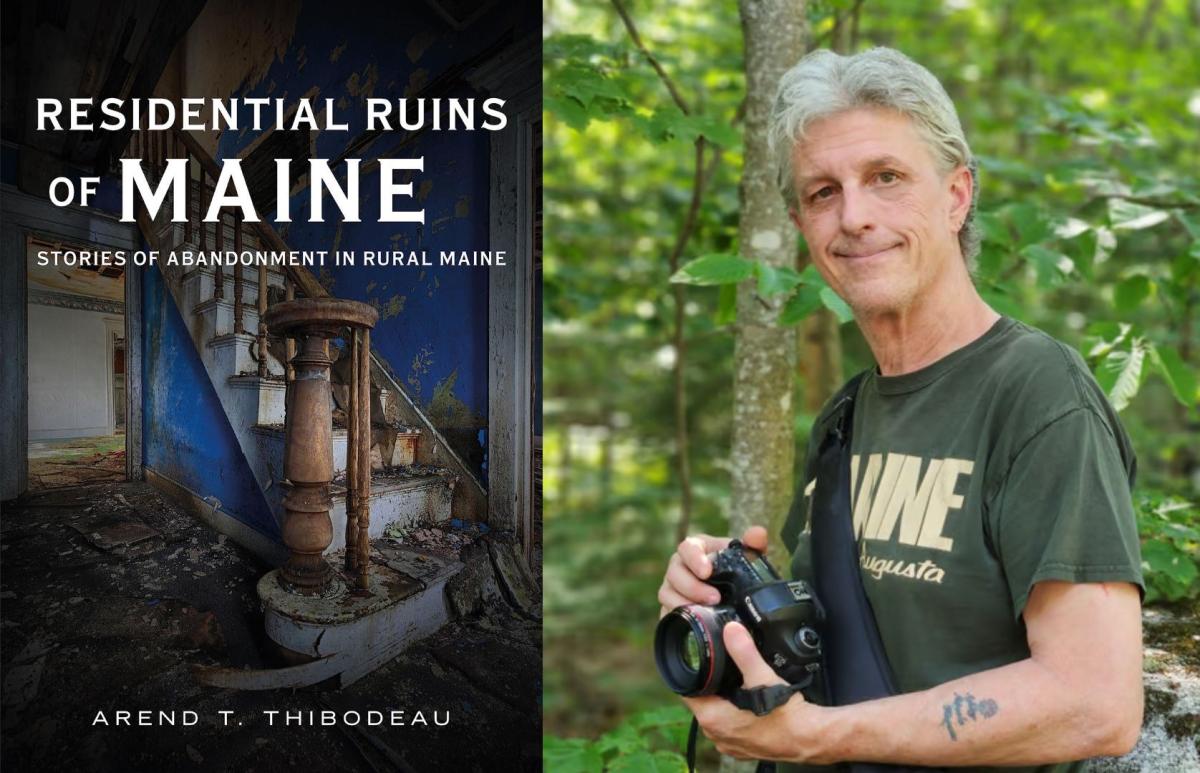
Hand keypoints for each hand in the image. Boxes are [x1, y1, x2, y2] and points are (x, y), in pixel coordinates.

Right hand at [657, 526, 768, 617]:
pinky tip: (696, 622)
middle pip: (674, 572)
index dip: (694, 559)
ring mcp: (671, 588)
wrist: (731, 599)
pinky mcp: (670, 608)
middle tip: (715, 598)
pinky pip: (667, 613)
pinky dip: (680, 617)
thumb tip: (758, 533)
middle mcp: (679, 566)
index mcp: (695, 549)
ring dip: (685, 602)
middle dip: (693, 587)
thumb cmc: (735, 572)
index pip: (687, 547)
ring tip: (707, 611)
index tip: (707, 572)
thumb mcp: (746, 559)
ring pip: (667, 593)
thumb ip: (753, 545)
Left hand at [683, 622, 825, 762]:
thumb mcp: (762, 676)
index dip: (692, 674)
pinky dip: (737, 714)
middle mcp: (716, 734)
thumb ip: (744, 651)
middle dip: (711, 685)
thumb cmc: (786, 715)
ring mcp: (729, 744)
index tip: (700, 662)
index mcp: (712, 718)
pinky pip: (732, 726)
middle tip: (724, 669)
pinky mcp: (744, 747)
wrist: (810, 739)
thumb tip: (731, 630)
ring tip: (739, 684)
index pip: (688, 692)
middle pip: (703, 702)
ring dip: (724, 700)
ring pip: (718, 715)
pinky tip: (750, 703)